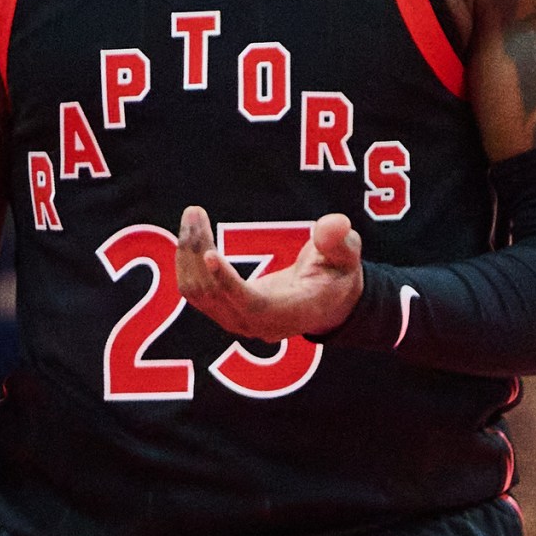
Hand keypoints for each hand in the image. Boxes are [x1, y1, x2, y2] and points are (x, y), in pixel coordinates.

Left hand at [176, 208, 365, 341]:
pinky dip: (188, 262)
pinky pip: (196, 291)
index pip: (251, 304)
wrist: (327, 303)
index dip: (228, 283)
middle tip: (194, 211)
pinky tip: (192, 233)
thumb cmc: (338, 275)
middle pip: (215, 295)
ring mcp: (238, 322)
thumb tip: (333, 224)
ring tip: (193, 215)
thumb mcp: (348, 257)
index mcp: (292, 313)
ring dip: (189, 253)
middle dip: (199, 252)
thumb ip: (341, 242)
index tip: (209, 253)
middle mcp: (259, 324)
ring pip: (199, 293)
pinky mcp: (224, 312)